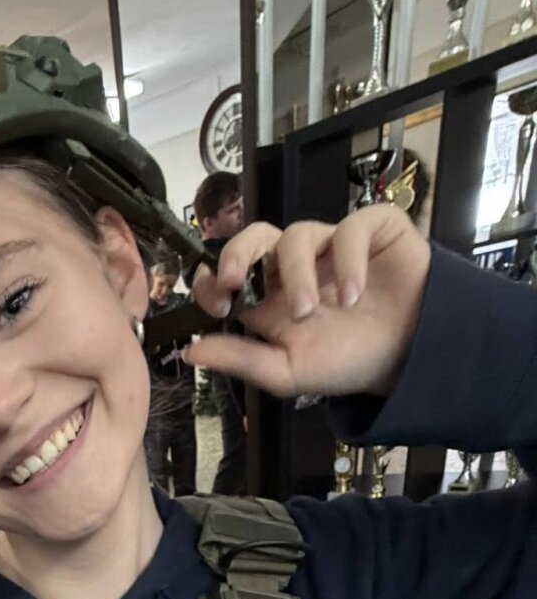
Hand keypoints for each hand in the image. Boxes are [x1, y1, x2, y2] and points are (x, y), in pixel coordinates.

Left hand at [186, 205, 430, 399]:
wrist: (409, 358)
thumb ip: (241, 359)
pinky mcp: (373, 230)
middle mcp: (295, 265)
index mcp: (270, 296)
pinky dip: (348, 258)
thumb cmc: (346, 362)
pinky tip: (352, 295)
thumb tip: (190, 351)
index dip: (214, 277)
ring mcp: (332, 244)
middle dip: (238, 254)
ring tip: (309, 312)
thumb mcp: (287, 372)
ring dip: (298, 274)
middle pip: (255, 236)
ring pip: (298, 234)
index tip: (214, 301)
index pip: (230, 270)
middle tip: (235, 281)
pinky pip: (351, 227)